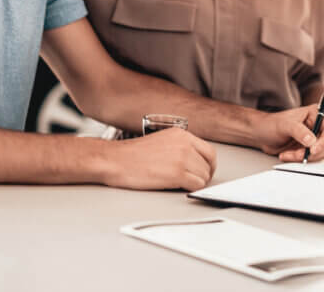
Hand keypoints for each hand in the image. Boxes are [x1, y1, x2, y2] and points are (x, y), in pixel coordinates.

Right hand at [102, 127, 216, 191]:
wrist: (115, 160)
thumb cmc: (132, 154)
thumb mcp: (162, 140)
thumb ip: (180, 146)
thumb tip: (195, 160)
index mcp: (181, 134)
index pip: (208, 151)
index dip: (208, 165)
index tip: (205, 171)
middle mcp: (184, 144)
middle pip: (208, 164)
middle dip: (203, 175)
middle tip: (195, 182)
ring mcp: (182, 158)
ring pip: (203, 176)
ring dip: (196, 183)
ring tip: (182, 184)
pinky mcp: (177, 173)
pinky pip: (196, 185)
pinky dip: (191, 189)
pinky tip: (179, 187)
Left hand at [255, 104, 323, 162]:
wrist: (262, 134)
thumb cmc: (272, 124)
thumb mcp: (285, 125)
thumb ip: (299, 131)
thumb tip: (311, 140)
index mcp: (316, 113)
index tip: (313, 149)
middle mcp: (318, 125)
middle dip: (313, 151)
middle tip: (298, 154)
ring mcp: (315, 138)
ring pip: (320, 153)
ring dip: (304, 156)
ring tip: (289, 154)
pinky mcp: (309, 149)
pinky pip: (312, 158)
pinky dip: (300, 159)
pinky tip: (288, 155)